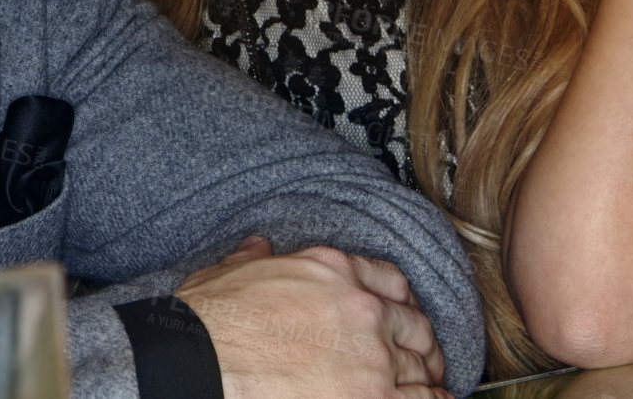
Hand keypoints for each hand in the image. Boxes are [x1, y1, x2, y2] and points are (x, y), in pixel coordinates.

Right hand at [175, 236, 449, 398]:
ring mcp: (371, 355)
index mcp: (330, 269)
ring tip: (429, 385)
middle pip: (413, 323)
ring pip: (422, 364)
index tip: (399, 314)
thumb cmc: (211, 322)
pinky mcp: (373, 398)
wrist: (204, 362)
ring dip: (427, 375)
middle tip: (419, 354)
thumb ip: (255, 258)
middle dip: (418, 340)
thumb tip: (258, 248)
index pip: (388, 280)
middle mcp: (360, 307)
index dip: (399, 300)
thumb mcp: (229, 272)